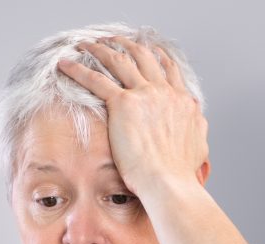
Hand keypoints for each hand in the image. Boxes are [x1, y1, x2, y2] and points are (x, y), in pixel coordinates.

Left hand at [57, 36, 208, 196]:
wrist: (170, 183)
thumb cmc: (181, 175)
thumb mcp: (198, 147)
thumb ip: (196, 131)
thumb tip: (198, 126)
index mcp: (183, 102)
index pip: (169, 70)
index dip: (157, 57)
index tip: (148, 51)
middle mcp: (165, 92)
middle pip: (144, 57)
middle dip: (127, 45)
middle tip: (114, 41)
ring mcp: (145, 95)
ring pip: (119, 60)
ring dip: (101, 49)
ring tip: (87, 45)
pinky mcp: (123, 104)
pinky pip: (96, 79)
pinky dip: (79, 69)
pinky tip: (65, 64)